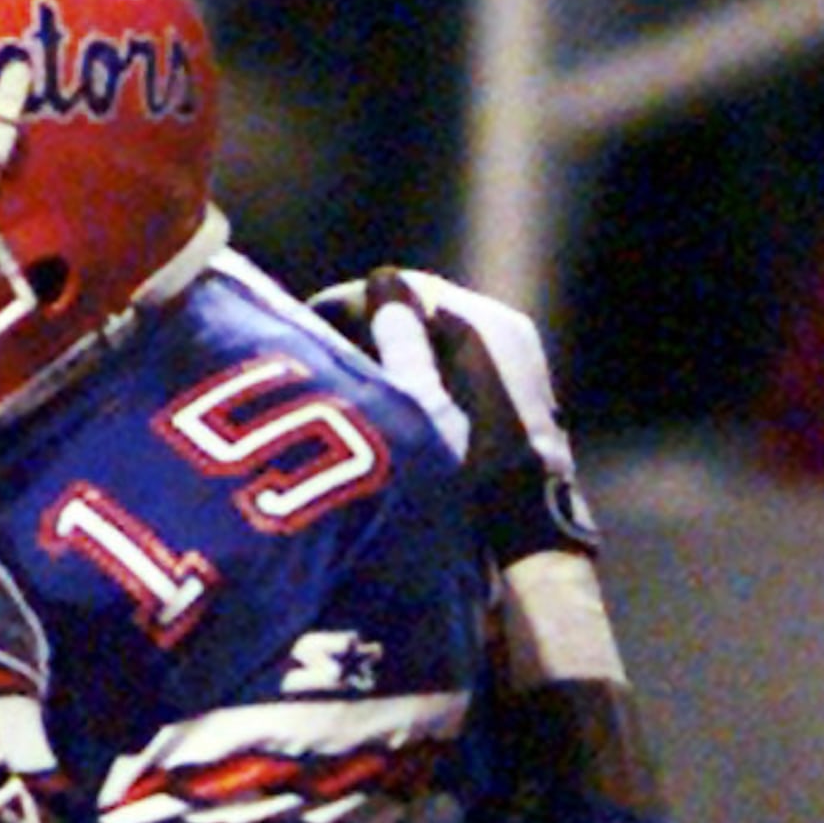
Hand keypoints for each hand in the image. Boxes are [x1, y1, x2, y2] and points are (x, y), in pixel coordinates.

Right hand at [314, 267, 624, 691]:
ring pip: (425, 338)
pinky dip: (404, 372)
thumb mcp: (421, 404)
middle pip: (416, 310)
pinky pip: (441, 362)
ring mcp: (506, 363)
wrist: (524, 542)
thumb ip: (400, 340)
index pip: (405, 288)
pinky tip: (371, 402)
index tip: (299, 327)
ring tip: (332, 382)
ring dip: (379, 352)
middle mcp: (502, 334)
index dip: (346, 304)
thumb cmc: (470, 478)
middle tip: (308, 357)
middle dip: (360, 329)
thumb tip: (380, 280)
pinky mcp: (499, 392)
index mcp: (487, 328)